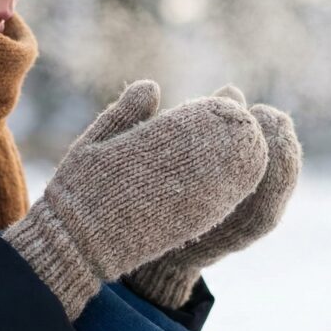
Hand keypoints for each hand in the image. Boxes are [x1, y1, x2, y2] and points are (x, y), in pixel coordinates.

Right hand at [2, 80, 268, 317]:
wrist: (78, 243)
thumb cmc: (79, 191)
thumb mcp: (96, 141)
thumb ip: (126, 112)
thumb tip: (152, 87)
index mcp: (153, 140)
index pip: (200, 116)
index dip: (218, 108)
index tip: (228, 100)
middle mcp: (175, 166)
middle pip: (224, 139)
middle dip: (238, 128)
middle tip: (248, 122)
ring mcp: (188, 195)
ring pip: (234, 167)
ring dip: (246, 154)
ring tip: (252, 144)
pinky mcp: (195, 222)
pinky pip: (229, 197)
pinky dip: (241, 183)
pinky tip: (248, 176)